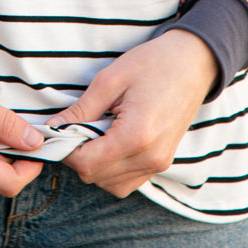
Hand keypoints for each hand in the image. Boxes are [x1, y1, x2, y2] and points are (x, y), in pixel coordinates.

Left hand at [49, 30, 217, 197]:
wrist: (194, 62)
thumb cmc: (153, 64)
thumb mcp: (110, 80)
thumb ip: (81, 109)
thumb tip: (53, 128)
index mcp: (136, 136)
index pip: (86, 164)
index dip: (66, 149)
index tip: (60, 129)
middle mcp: (150, 158)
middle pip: (95, 176)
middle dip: (78, 155)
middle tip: (78, 126)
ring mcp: (159, 164)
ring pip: (111, 184)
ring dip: (95, 164)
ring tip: (97, 131)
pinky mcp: (162, 163)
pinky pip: (128, 181)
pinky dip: (112, 169)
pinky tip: (111, 141)